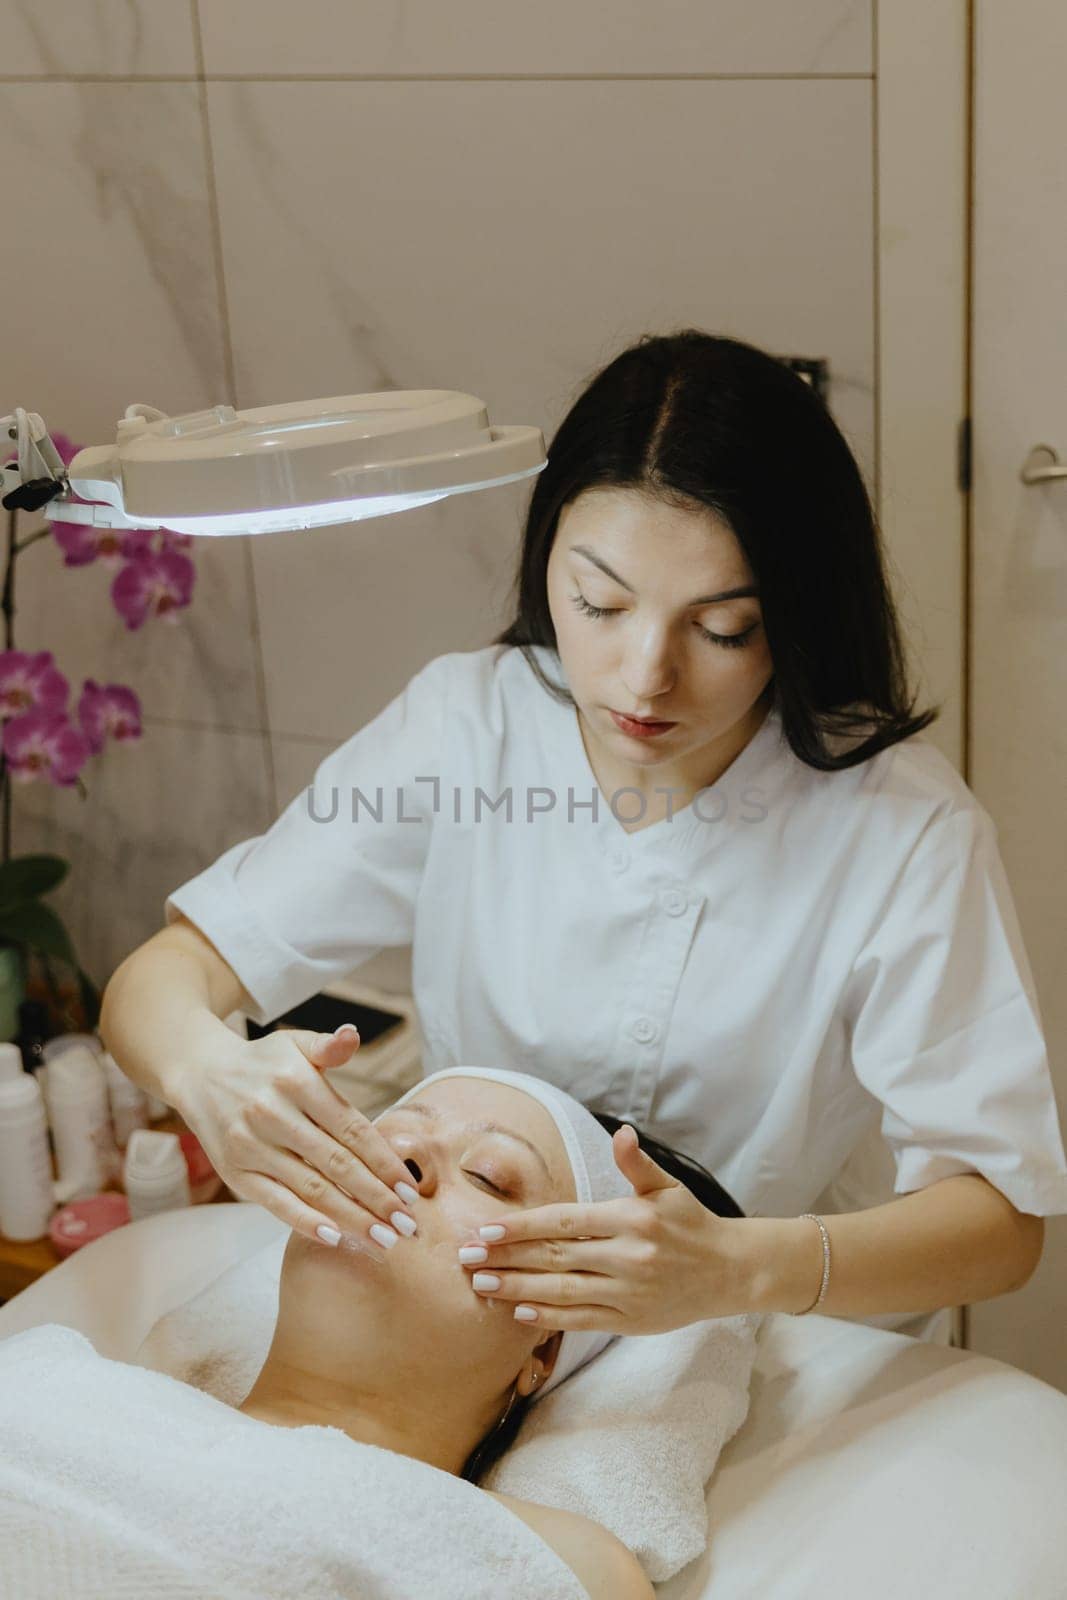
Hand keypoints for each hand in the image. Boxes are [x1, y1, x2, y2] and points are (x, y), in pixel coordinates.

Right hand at [174, 1024, 420, 1254]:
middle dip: (377, 1198)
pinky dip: (306, 1223)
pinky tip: (337, 1238)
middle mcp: (273, 1115)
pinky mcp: (236, 1173)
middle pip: (337, 1164)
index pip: (352, 1128)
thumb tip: (352, 1035)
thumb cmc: (263, 1063)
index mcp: (297, 1082)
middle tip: (408, 1225)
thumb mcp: (294, 1044)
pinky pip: (276, 1203)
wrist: (200, 1075)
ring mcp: (252, 1147)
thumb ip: (328, 1046)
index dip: (384, 1161)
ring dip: (352, 1217)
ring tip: (384, 1239)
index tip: (411, 1189)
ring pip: (311, 1189)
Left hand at [458, 1125, 750, 1333]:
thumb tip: (621, 1133)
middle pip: (554, 1258)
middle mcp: (626, 1256)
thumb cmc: (693, 1223)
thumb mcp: (669, 1188)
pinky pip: (582, 1320)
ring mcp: (628, 1293)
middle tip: (466, 1260)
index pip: (564, 1222)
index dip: (522, 1227)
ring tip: (481, 1286)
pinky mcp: (631, 1321)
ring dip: (516, 1290)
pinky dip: (549, 1317)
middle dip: (506, 1259)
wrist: (732, 1272)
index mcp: (630, 1218)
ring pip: (562, 1292)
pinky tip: (519, 1312)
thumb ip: (637, 1164)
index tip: (486, 1231)